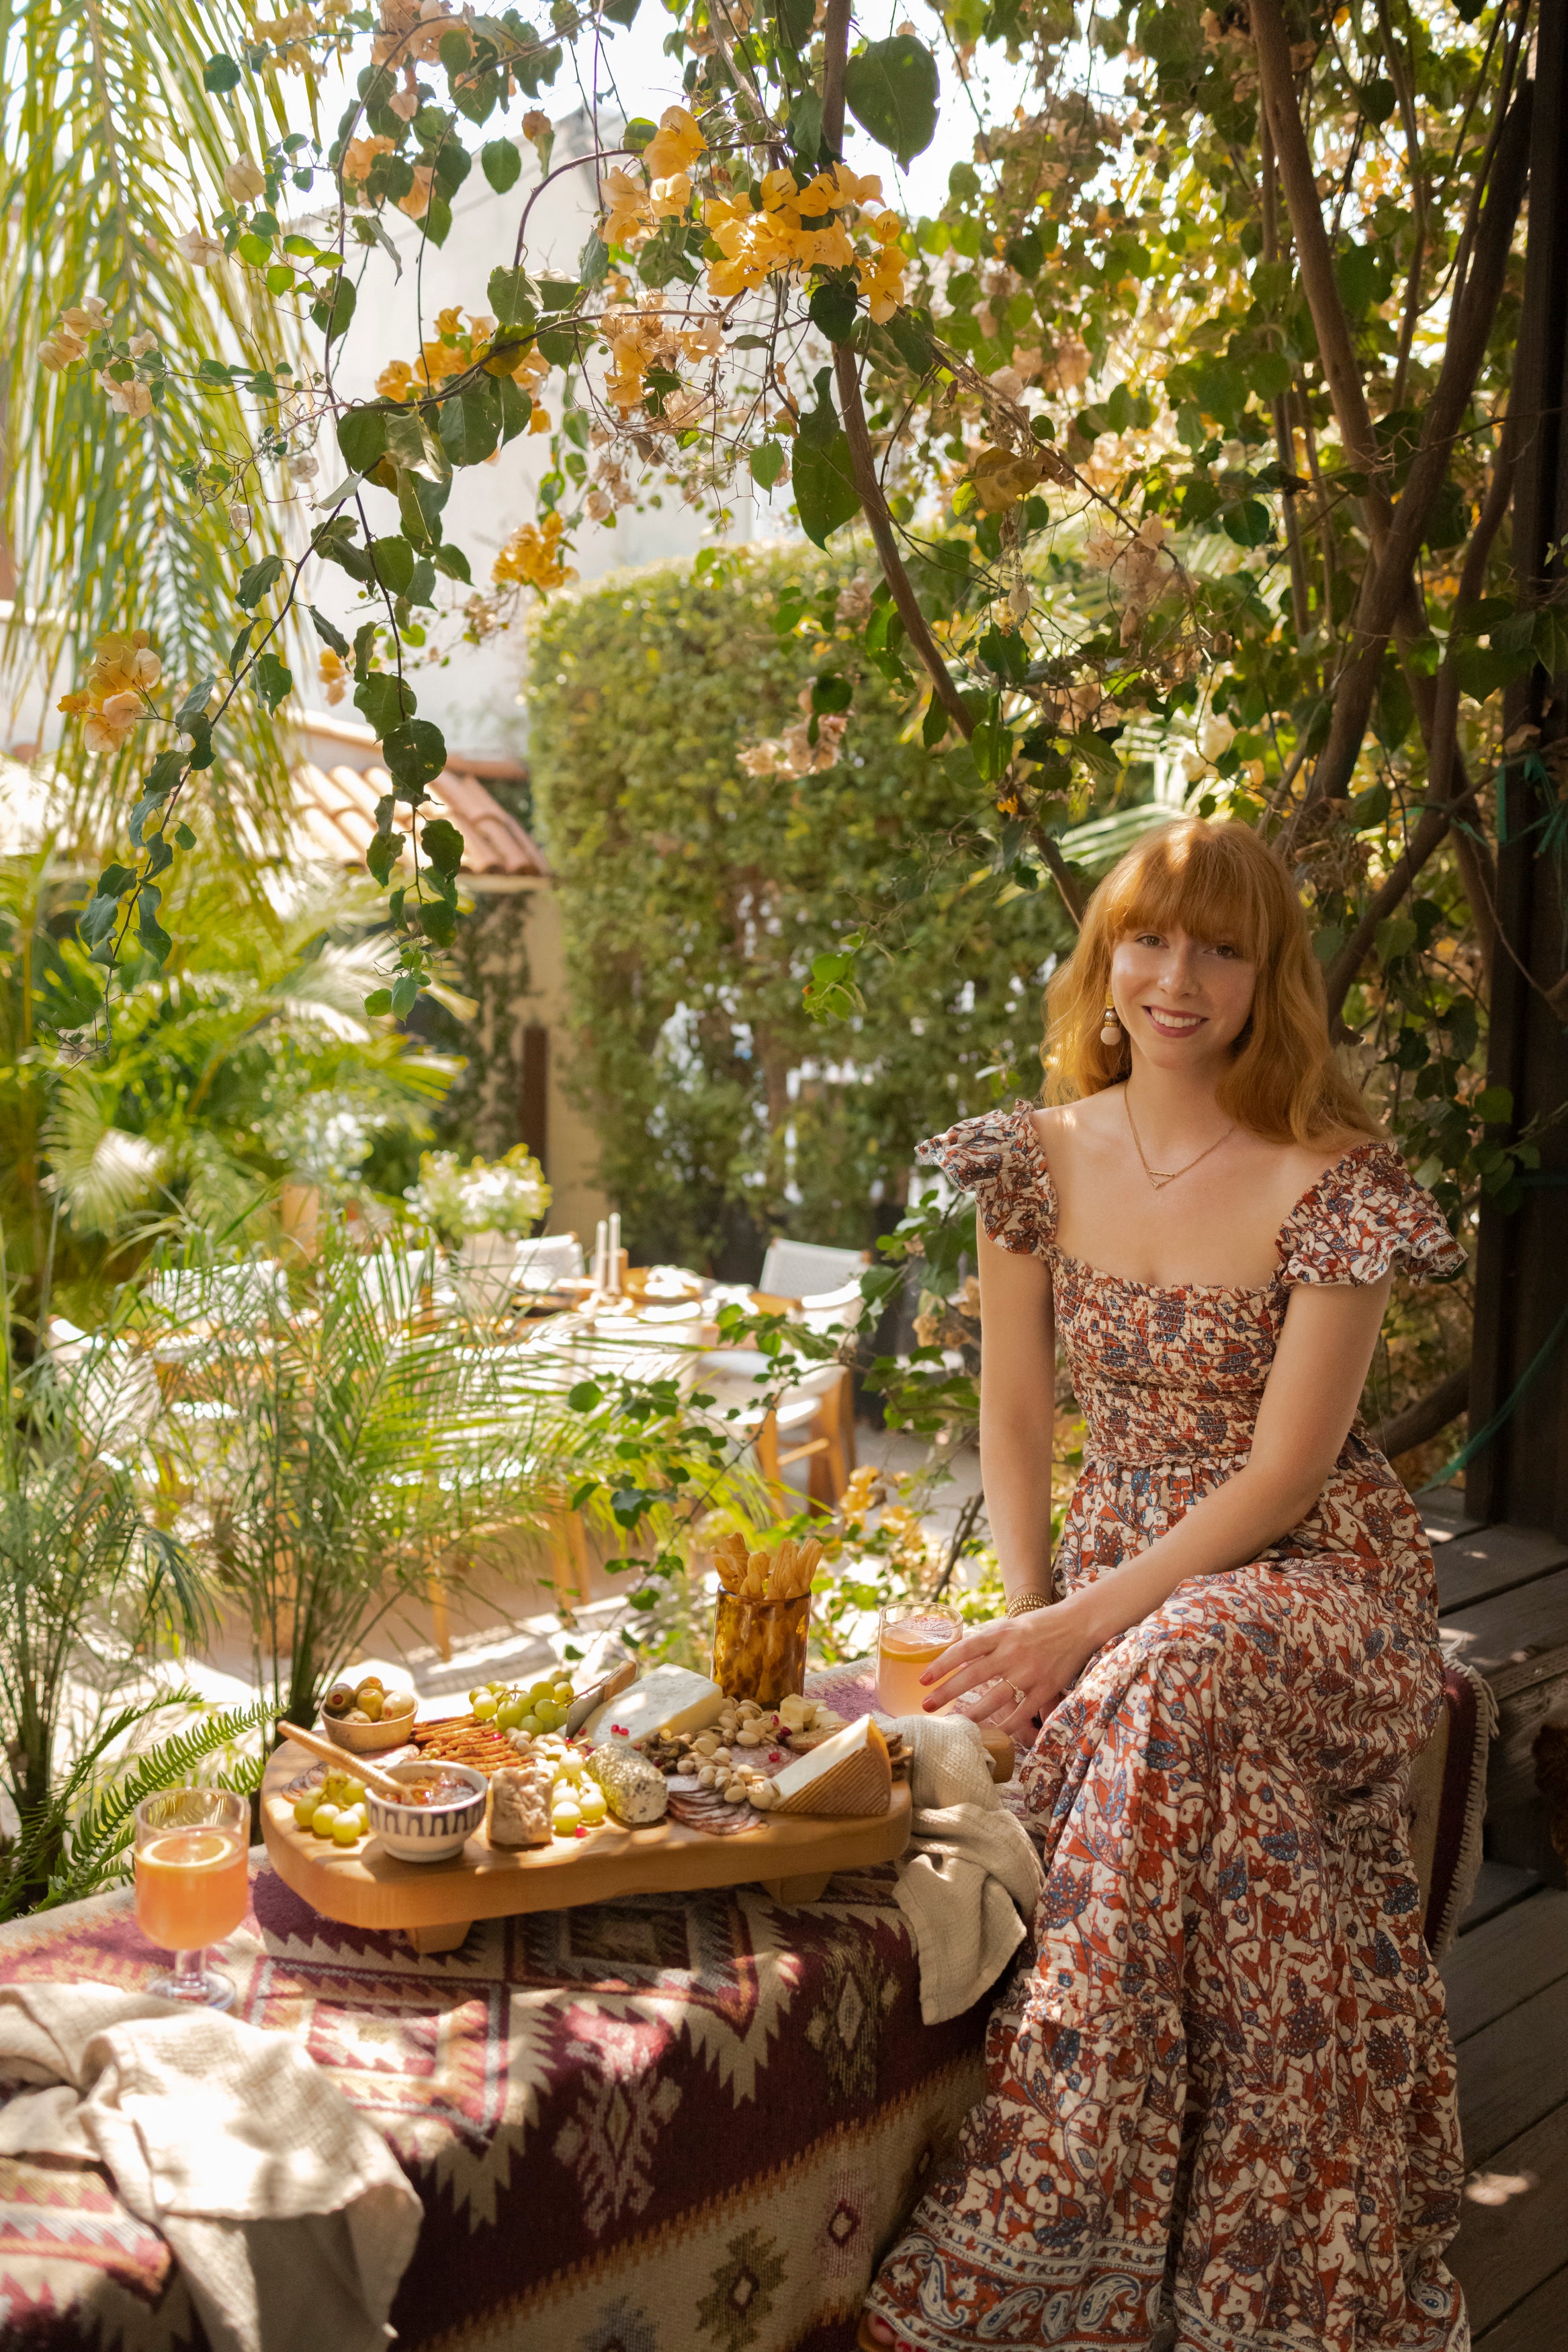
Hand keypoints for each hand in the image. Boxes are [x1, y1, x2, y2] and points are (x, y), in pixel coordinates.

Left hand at [922, 1601, 1099, 1740]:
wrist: (1078, 1624)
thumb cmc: (1039, 1624)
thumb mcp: (1009, 1625)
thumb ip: (987, 1642)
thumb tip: (958, 1660)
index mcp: (1000, 1633)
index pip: (963, 1649)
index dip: (941, 1664)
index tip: (923, 1679)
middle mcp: (1012, 1652)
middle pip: (972, 1676)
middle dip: (947, 1692)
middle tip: (927, 1705)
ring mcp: (1029, 1672)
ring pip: (994, 1699)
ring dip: (972, 1714)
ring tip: (955, 1724)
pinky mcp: (1046, 1688)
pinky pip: (1021, 1712)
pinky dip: (1006, 1725)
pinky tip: (992, 1732)